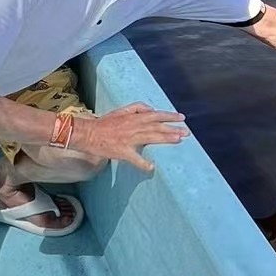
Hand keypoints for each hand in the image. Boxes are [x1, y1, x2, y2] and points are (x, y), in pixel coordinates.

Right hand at [73, 101, 189, 170]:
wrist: (88, 133)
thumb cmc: (104, 123)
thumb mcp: (121, 110)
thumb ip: (137, 107)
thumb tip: (151, 109)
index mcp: (134, 118)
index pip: (156, 115)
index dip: (169, 116)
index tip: (182, 118)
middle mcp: (134, 127)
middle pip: (157, 126)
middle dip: (173, 129)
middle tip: (187, 132)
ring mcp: (129, 139)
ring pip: (151, 137)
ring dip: (165, 139)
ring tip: (178, 140)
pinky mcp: (123, 151)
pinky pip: (135, 158)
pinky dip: (143, 163)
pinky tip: (152, 167)